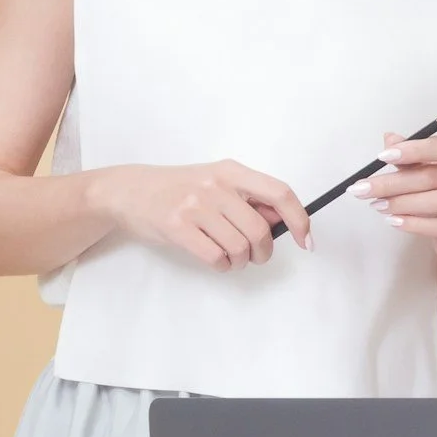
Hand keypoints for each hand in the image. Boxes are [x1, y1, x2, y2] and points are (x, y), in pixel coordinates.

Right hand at [96, 161, 311, 268]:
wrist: (129, 191)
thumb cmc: (180, 189)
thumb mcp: (217, 182)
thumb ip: (249, 199)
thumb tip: (285, 222)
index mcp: (232, 171)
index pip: (280, 193)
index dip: (300, 219)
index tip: (307, 240)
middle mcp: (216, 185)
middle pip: (260, 230)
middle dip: (263, 252)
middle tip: (255, 256)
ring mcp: (195, 205)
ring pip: (239, 247)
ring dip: (241, 261)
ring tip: (230, 256)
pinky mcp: (177, 227)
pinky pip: (216, 257)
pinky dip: (222, 265)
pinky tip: (215, 259)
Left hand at [354, 133, 436, 265]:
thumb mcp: (427, 177)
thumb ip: (411, 160)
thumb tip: (389, 138)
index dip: (414, 150)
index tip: (381, 157)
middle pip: (434, 176)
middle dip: (393, 183)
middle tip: (363, 189)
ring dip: (402, 203)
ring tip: (377, 206)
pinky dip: (415, 224)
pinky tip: (394, 222)